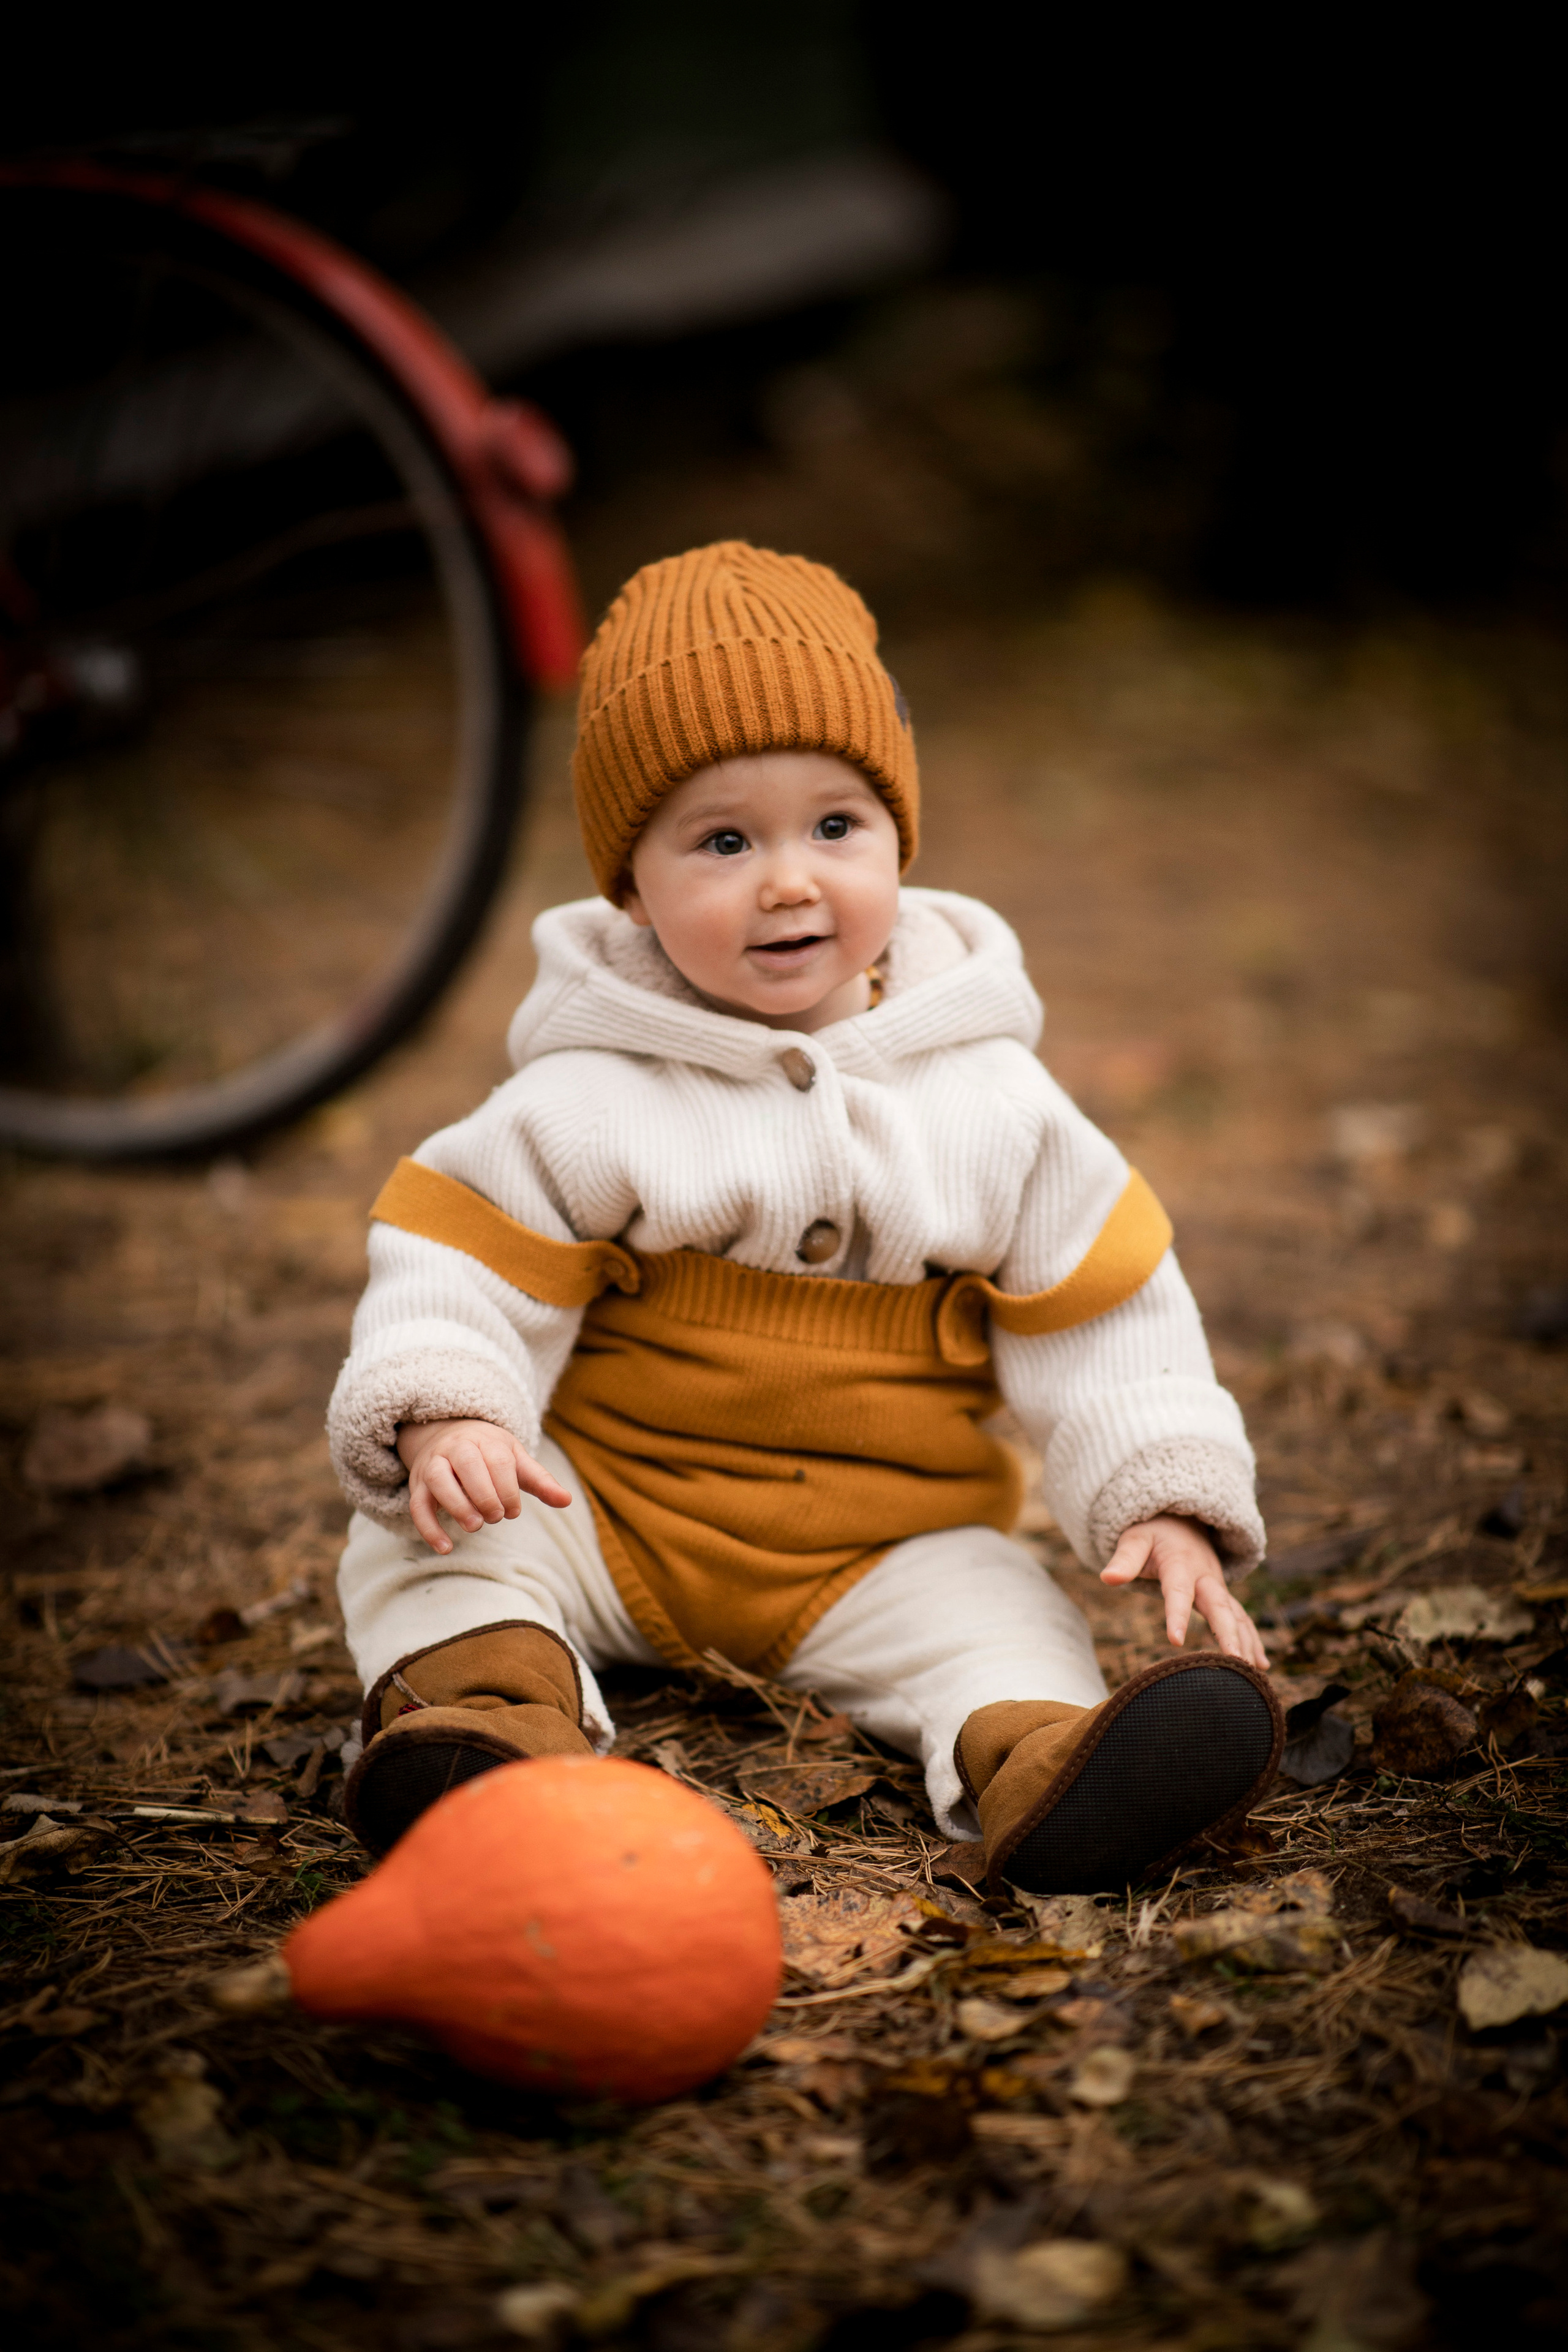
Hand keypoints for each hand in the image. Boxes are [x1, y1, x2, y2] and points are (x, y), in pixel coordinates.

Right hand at [396, 1418, 570, 1555]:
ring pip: (438, 1480)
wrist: (447, 1434)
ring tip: (475, 1526)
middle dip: (485, 1495)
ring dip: (457, 1505)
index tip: (514, 1512)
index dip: (508, 1490)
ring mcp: (433, 1464)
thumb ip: (539, 1480)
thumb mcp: (516, 1459)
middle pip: (468, 1465)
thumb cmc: (489, 1453)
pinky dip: (429, 1528)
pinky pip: (417, 1505)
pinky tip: (445, 1548)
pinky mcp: (418, 1485)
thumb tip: (567, 1500)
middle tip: (496, 1517)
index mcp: (485, 1440)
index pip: (498, 1461)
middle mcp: (456, 1448)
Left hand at [1100, 1514, 1269, 1669]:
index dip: (1176, 1615)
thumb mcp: (1135, 1539)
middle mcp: (1205, 1576)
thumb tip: (1107, 1578)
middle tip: (1234, 1662)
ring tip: (1250, 1672)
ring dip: (1245, 1642)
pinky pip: (1241, 1618)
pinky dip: (1252, 1639)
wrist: (1181, 1519)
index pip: (1178, 1591)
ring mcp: (1217, 1587)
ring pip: (1236, 1615)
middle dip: (1228, 1634)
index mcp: (1180, 1563)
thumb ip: (1124, 1559)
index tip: (1175, 1641)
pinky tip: (1260, 1665)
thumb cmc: (1153, 1533)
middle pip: (1219, 1606)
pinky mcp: (1222, 1595)